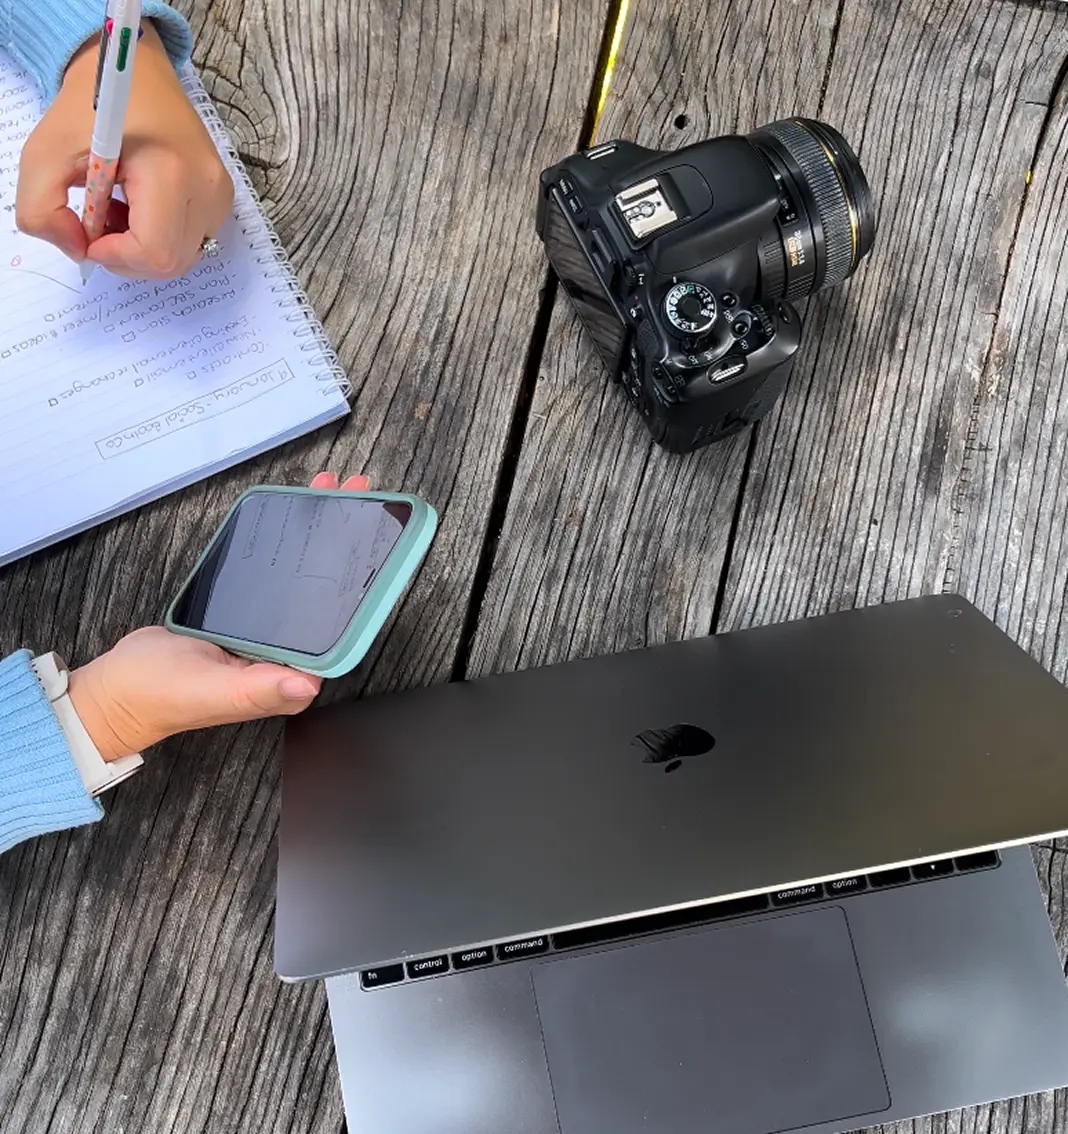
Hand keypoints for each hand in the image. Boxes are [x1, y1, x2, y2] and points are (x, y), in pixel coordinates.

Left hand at [16, 22, 233, 277]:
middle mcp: (207, 186)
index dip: (115, 256)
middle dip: (127, 255)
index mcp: (171, 170)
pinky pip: (191, 242)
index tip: (89, 232)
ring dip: (142, 248)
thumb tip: (77, 249)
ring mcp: (219, 193)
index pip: (154, 252)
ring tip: (118, 211)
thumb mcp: (43, 151)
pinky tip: (139, 209)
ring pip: (182, 258)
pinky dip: (160, 237)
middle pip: (170, 262)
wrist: (133, 69)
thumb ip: (41, 210)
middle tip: (99, 222)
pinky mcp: (221, 197)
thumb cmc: (92, 104)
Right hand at [68, 473, 368, 761]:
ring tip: (328, 490)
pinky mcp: (243, 614)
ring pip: (301, 576)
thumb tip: (307, 685)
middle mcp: (286, 653)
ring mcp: (265, 631)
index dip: (361, 578)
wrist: (120, 689)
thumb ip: (260, 689)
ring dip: (317, 534)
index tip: (372, 533)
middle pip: (327, 591)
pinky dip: (283, 545)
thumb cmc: (165, 696)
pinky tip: (292, 517)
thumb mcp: (215, 691)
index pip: (342, 625)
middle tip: (354, 491)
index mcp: (292, 674)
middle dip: (344, 541)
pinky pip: (271, 576)